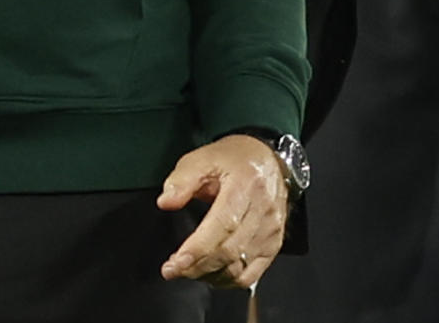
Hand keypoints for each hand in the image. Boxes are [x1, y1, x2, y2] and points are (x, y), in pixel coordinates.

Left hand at [156, 135, 288, 289]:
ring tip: (187, 271)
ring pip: (241, 267)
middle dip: (197, 266)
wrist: (267, 160)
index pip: (222, 225)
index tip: (176, 263)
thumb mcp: (202, 158)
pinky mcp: (273, 245)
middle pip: (230, 251)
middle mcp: (263, 211)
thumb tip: (166, 202)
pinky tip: (210, 275)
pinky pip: (252, 273)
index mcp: (245, 186)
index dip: (198, 249)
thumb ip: (182, 180)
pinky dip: (228, 280)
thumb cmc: (234, 159)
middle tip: (172, 270)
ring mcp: (271, 231)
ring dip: (210, 275)